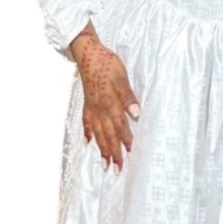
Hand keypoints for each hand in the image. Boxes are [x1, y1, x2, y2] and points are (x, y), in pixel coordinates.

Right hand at [70, 24, 140, 171]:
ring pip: (97, 132)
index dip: (125, 142)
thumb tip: (136, 113)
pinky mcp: (87, 102)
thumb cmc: (106, 63)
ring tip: (104, 164)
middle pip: (108, 135)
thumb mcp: (121, 76)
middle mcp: (99, 109)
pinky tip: (87, 143)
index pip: (120, 127)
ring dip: (101, 149)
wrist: (87, 53)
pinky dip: (87, 133)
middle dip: (113, 153)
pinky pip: (86, 122)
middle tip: (116, 170)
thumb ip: (128, 96)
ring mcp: (91, 107)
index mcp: (109, 103)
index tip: (130, 156)